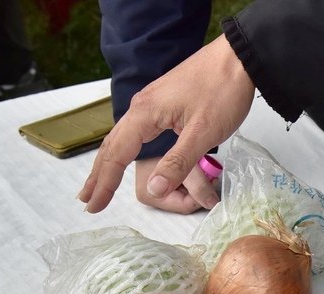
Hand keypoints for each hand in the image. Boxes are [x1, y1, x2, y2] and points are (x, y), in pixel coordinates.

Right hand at [78, 35, 253, 212]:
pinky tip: (124, 156)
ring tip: (98, 184)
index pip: (117, 155)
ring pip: (121, 138)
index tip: (94, 205)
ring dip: (109, 163)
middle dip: (98, 175)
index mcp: (145, 114)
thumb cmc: (222, 91)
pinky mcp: (162, 103)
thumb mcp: (202, 133)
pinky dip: (124, 149)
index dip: (105, 183)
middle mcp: (141, 107)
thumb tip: (154, 189)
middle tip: (87, 201)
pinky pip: (134, 131)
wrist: (236, 58)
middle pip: (112, 146)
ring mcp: (150, 104)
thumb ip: (178, 163)